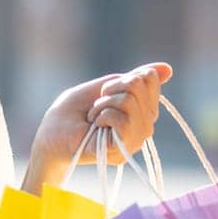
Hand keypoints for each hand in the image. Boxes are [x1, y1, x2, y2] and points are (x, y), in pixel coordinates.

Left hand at [28, 62, 173, 182]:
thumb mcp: (103, 88)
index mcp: (141, 110)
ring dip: (102, 104)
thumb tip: (168, 69)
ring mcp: (136, 139)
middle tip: (96, 107)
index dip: (123, 78)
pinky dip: (102, 116)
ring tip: (94, 118)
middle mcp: (144, 126)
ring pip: (130, 101)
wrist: (49, 136)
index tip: (105, 91)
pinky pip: (122, 120)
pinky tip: (95, 127)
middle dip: (110, 90)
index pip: (149, 79)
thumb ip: (132, 79)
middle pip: (140, 86)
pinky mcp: (123, 150)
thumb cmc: (71, 113)